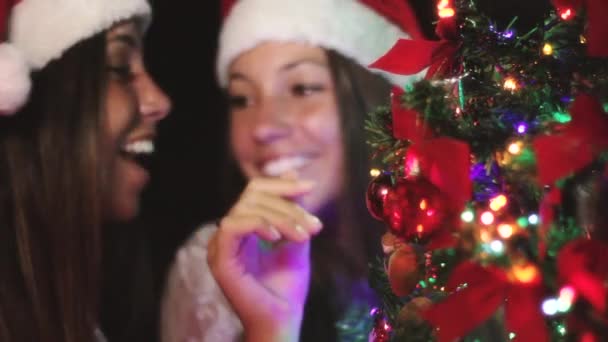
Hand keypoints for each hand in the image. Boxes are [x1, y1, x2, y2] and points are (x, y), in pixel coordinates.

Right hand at [207, 177, 322, 341]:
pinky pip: (231, 226)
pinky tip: (277, 236)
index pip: (256, 191)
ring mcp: (221, 246)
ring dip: (280, 216)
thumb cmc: (288, 285)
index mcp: (244, 226)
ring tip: (303, 236)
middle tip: (313, 227)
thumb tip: (293, 175)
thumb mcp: (296, 238)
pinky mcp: (219, 259)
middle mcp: (229, 233)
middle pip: (252, 195)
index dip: (281, 185)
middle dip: (288, 205)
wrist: (283, 318)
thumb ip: (293, 210)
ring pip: (245, 207)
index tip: (310, 187)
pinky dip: (257, 224)